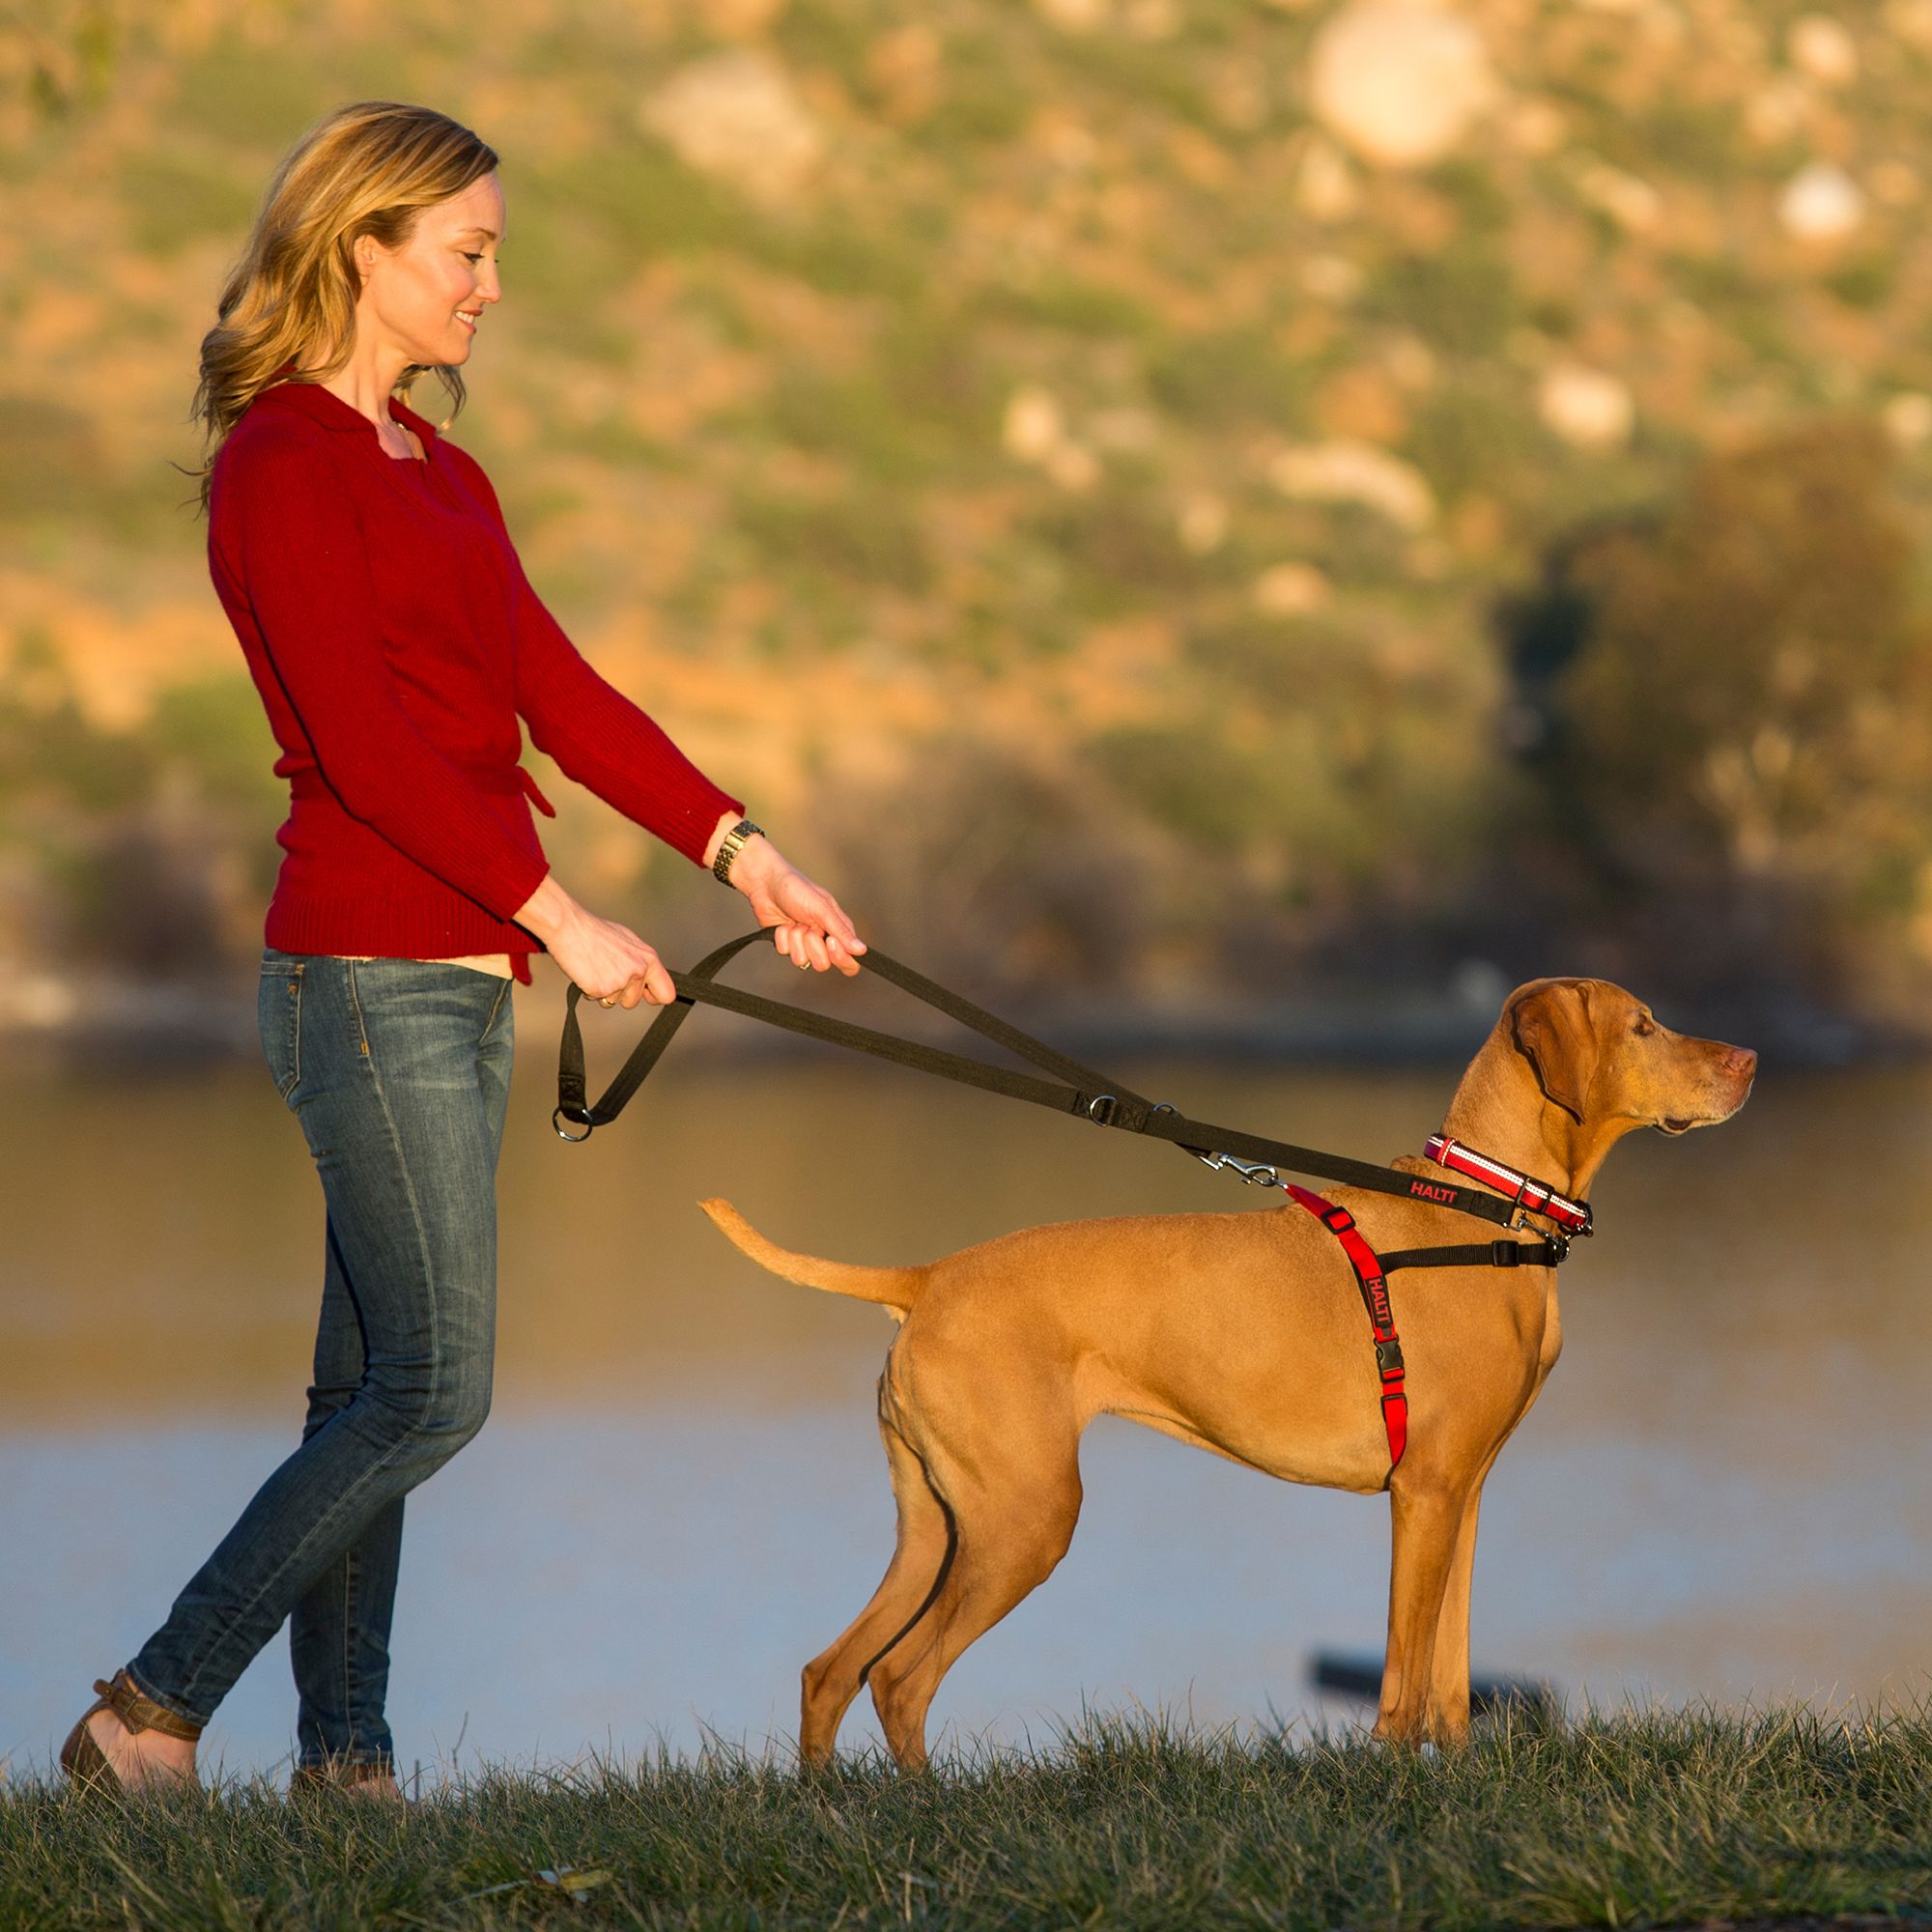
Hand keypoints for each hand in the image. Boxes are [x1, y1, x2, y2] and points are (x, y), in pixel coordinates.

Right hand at [511, 873, 675, 1007]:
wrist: (570, 927)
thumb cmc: (594, 932)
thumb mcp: (628, 942)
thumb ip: (640, 961)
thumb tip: (647, 977)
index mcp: (649, 958)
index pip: (666, 993)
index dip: (654, 997)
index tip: (646, 995)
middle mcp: (638, 971)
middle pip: (634, 1002)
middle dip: (620, 995)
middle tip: (608, 975)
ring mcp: (621, 982)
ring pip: (614, 1003)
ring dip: (604, 993)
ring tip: (596, 970)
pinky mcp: (601, 990)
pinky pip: (596, 1000)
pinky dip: (589, 990)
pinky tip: (586, 972)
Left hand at [727, 836, 865, 974]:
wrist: (766, 883)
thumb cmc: (798, 889)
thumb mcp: (823, 908)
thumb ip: (841, 931)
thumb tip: (861, 950)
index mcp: (837, 930)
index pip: (849, 960)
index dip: (841, 958)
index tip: (829, 941)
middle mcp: (822, 939)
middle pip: (823, 964)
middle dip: (813, 946)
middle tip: (808, 928)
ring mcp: (803, 943)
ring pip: (802, 961)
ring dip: (795, 940)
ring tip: (794, 922)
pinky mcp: (786, 944)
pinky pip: (785, 952)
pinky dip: (782, 937)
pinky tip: (782, 923)